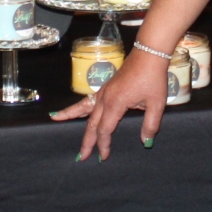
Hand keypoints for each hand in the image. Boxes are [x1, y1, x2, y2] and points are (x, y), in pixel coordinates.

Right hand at [49, 47, 167, 160]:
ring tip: (55, 119)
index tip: (103, 156)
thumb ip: (150, 124)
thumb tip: (145, 142)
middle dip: (86, 141)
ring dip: (71, 117)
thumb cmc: (153, 78)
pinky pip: (87, 100)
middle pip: (92, 123)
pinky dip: (77, 106)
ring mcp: (103, 92)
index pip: (104, 129)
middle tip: (81, 157)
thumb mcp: (156, 103)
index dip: (103, 144)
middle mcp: (105, 98)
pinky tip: (71, 109)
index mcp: (115, 103)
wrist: (148, 54)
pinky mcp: (106, 88)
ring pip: (84, 108)